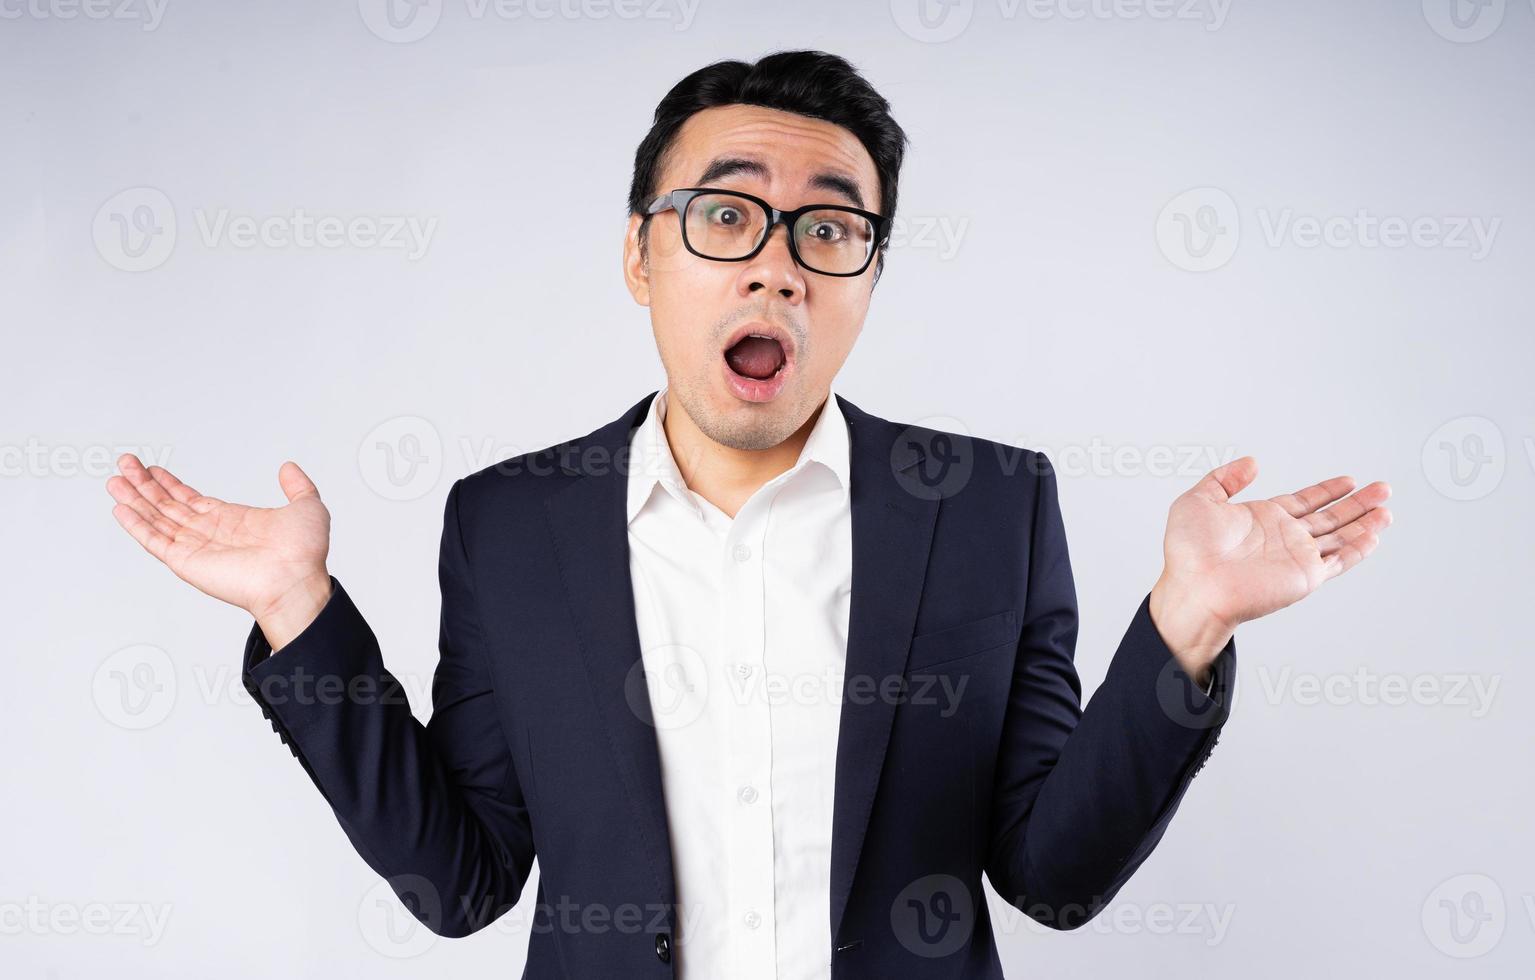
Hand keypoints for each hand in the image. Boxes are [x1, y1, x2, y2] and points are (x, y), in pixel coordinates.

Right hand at [106, 454, 332, 645]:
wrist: (296, 580)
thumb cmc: (304, 553)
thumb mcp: (307, 507)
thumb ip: (297, 486)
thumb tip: (289, 468)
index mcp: (232, 521)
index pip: (192, 500)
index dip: (171, 484)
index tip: (152, 469)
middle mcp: (210, 534)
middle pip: (168, 506)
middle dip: (145, 485)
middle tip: (125, 463)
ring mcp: (196, 548)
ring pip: (156, 518)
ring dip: (134, 499)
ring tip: (114, 480)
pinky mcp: (185, 561)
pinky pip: (154, 540)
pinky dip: (136, 525)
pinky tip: (121, 508)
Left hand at [1149, 456, 1392, 678]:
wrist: (1195, 586)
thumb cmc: (1188, 551)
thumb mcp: (1198, 500)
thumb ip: (1225, 478)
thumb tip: (1251, 462)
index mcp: (1263, 519)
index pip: (1304, 501)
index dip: (1326, 490)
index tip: (1348, 480)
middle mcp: (1284, 538)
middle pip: (1329, 517)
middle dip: (1357, 503)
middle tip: (1382, 488)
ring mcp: (1296, 557)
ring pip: (1340, 537)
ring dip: (1365, 523)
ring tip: (1387, 508)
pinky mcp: (1305, 576)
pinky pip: (1338, 560)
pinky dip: (1358, 548)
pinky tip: (1375, 535)